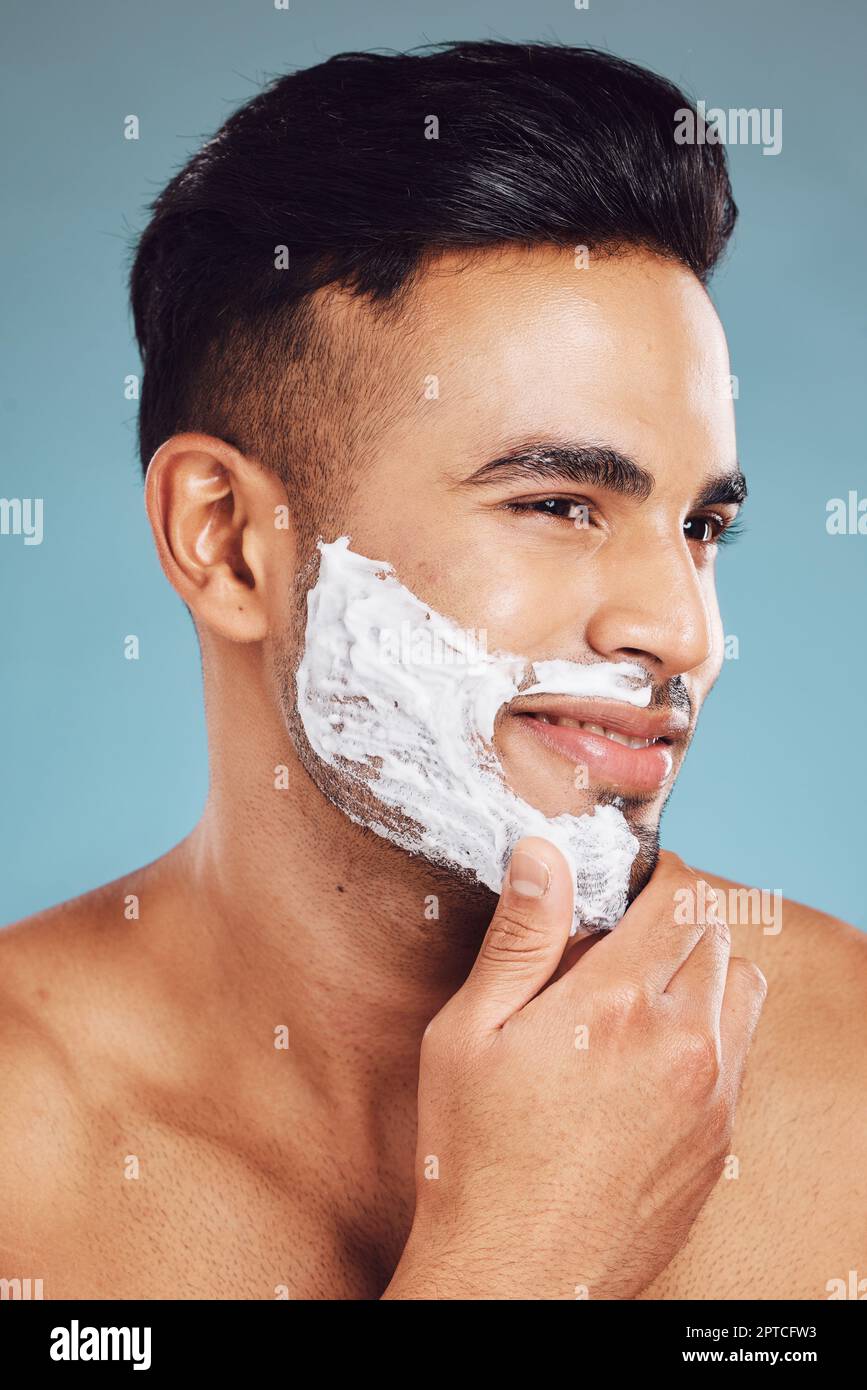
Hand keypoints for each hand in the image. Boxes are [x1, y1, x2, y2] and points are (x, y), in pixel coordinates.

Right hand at [383, 841, 766, 1299]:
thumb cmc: (475, 1155)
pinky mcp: (720, 1141)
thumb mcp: (470, 1034)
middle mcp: (684, 1044)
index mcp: (618, 1005)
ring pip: (743, 991)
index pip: (674, 902)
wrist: (516, 1277)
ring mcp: (712, 1096)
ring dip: (704, 973)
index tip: (621, 890)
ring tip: (644, 997)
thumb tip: (544, 854)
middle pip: (715, 938)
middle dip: (673, 925)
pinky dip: (714, 1033)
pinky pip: (741, 1055)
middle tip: (618, 948)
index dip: (649, 883)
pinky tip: (653, 1060)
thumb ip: (519, 938)